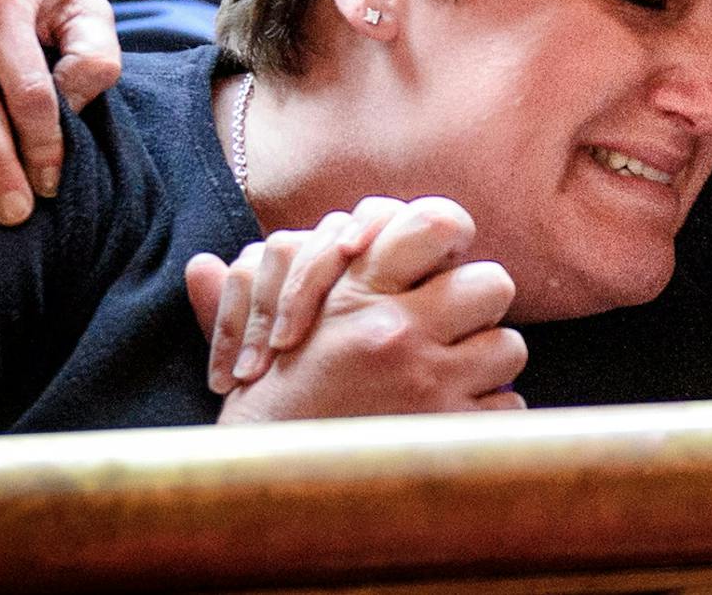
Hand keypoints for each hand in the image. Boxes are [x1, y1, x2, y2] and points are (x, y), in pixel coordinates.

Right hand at [187, 197, 526, 418]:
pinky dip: (488, 414)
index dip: (452, 238)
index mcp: (358, 292)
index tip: (445, 264)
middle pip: (492, 283)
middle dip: (479, 308)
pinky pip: (508, 402)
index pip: (438, 222)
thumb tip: (203, 265)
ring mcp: (430, 378)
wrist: (270, 488)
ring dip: (486, 364)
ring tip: (456, 381)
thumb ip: (252, 291)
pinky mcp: (453, 427)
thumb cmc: (271, 411)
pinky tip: (455, 423)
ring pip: (508, 345)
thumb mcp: (261, 338)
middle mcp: (398, 327)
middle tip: (458, 330)